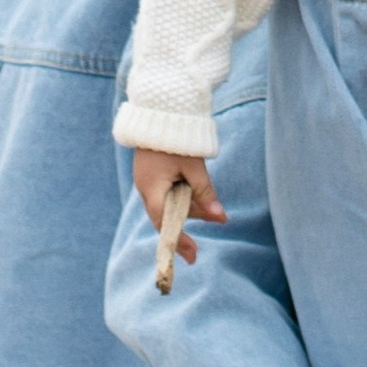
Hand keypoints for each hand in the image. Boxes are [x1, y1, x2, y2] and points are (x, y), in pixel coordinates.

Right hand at [131, 147, 223, 265]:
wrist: (159, 110)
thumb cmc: (177, 139)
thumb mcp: (195, 166)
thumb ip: (205, 192)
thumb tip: (220, 217)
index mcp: (152, 189)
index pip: (165, 223)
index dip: (179, 240)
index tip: (193, 256)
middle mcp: (145, 188)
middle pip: (169, 215)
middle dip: (193, 219)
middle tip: (220, 219)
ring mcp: (147, 181)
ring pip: (170, 203)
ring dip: (191, 205)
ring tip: (216, 206)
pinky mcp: (151, 174)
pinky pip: (167, 192)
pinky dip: (183, 195)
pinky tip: (200, 192)